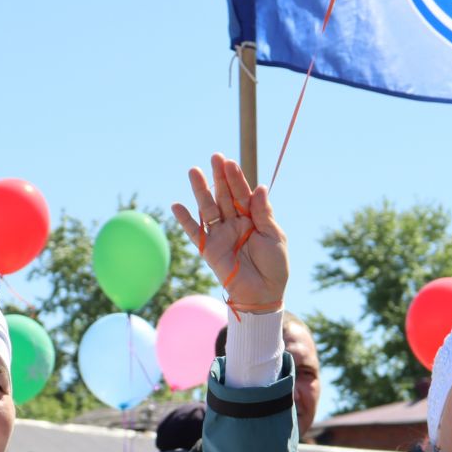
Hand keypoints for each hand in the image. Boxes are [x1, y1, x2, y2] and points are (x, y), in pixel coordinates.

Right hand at [170, 153, 288, 312]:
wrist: (263, 293)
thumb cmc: (274, 266)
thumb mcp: (274, 236)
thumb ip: (264, 213)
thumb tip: (259, 188)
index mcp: (253, 217)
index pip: (243, 193)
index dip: (236, 178)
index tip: (229, 162)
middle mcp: (235, 223)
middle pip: (224, 196)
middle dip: (219, 177)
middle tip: (214, 157)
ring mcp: (221, 235)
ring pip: (208, 208)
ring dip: (200, 191)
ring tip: (193, 171)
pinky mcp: (209, 250)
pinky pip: (195, 233)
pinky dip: (185, 221)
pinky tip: (176, 206)